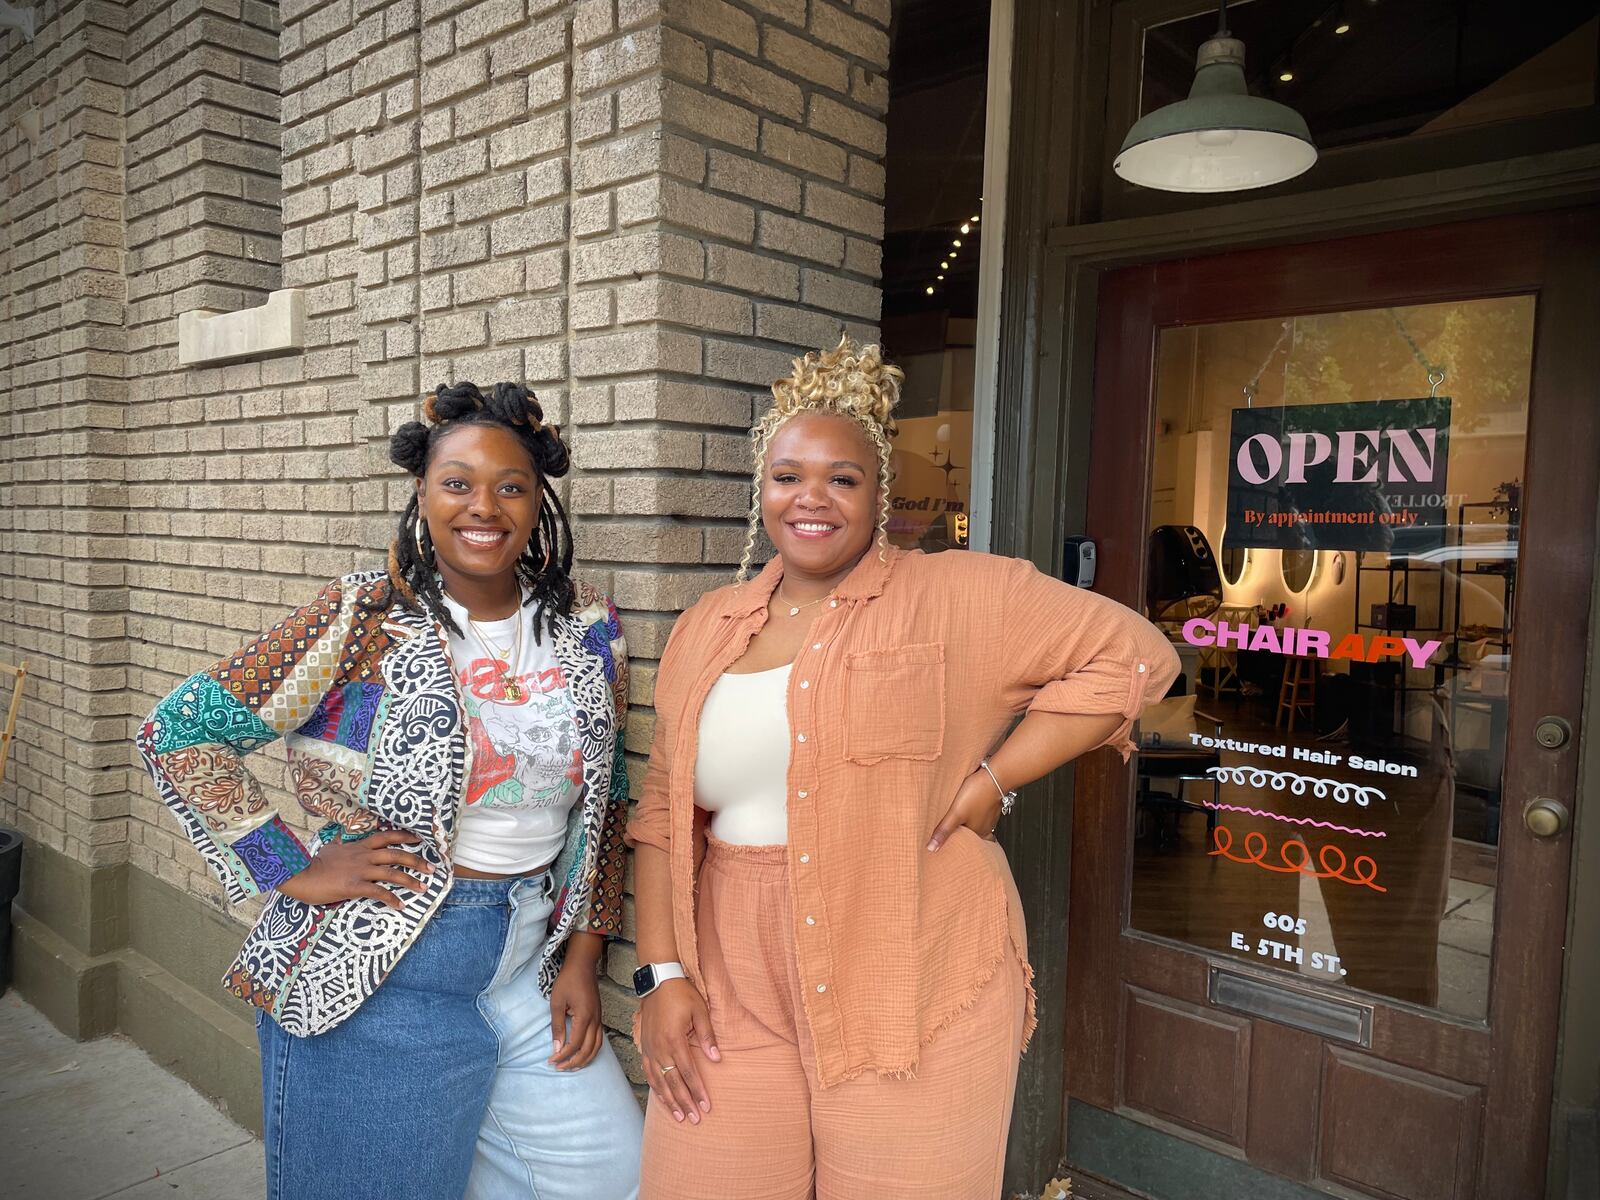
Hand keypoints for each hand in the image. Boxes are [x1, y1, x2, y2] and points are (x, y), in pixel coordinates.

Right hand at [276, 830, 429, 909]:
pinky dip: (391, 899)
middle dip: (417, 861)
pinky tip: (400, 906)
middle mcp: (363, 856)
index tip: (420, 839)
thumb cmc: (311, 863)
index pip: (387, 837)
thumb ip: (339, 847)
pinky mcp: (353, 886)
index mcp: (358, 847)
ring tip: (423, 888)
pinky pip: (377, 892)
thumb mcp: (328, 850)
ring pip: (392, 873)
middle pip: (396, 854)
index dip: (405, 837)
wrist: (298, 873)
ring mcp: (359, 871)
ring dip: (410, 881)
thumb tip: (338, 842)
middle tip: (432, 868)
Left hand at [549, 932, 604, 1070]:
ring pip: (597, 1046)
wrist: (582, 965)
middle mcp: (595, 1020)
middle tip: (560, 1067)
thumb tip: (556, 1048)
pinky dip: (592, 1050)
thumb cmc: (568, 981)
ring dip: (585, 1059)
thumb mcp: (557, 1003)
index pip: (575, 1044)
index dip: (563, 1056)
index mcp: (584, 1017)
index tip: (551, 1061)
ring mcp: (599, 1019)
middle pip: (588, 1050)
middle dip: (574, 1062)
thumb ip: (557, 1026)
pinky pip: (599, 1039)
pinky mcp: (599, 1017)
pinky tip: (583, 1053)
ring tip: (572, 1066)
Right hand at [638, 977, 719, 1124]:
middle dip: (684, 1102)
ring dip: (669, 1100)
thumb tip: (716, 1059)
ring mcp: (650, 1048)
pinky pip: (649, 1072)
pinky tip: (662, 1097)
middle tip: (694, 1119)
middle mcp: (660, 1048)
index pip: (688, 1073)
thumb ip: (707, 1036)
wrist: (658, 981)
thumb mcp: (700, 1011)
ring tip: (679, 1116)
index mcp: (675, 1040)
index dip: (697, 1091)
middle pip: (673, 1082)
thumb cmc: (682, 994)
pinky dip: (656, 1087)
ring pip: (659, 1081)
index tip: (706, 1106)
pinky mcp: (645, 1046)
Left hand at [927, 768, 1003, 851]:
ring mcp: (989, 817)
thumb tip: (931, 848)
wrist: (995, 775)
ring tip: (955, 819)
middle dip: (959, 833)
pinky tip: (966, 807)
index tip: (943, 843)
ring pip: (974, 823)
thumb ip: (944, 831)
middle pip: (969, 834)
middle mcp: (986, 828)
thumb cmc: (977, 794)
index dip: (952, 842)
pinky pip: (978, 813)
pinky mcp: (989, 805)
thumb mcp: (956, 814)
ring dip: (965, 822)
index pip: (963, 843)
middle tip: (947, 833)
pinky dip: (972, 813)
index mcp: (978, 833)